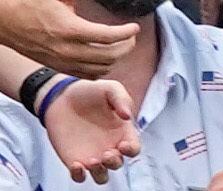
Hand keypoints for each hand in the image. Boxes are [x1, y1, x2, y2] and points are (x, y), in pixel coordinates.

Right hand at [0, 0, 129, 74]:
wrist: (4, 21)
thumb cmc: (26, 4)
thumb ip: (76, 0)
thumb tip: (91, 0)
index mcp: (70, 29)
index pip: (109, 36)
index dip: (126, 33)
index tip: (134, 28)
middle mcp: (69, 50)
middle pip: (111, 56)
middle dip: (127, 46)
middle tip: (131, 37)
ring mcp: (65, 62)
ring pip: (103, 68)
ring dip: (116, 58)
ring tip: (120, 46)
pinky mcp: (60, 68)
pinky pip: (89, 75)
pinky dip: (102, 68)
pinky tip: (104, 59)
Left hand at [43, 72, 134, 179]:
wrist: (59, 97)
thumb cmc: (88, 93)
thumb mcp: (109, 88)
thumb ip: (121, 99)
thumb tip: (127, 116)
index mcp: (122, 135)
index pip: (133, 149)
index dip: (131, 151)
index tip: (124, 146)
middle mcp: (110, 149)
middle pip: (117, 165)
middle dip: (114, 162)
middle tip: (106, 154)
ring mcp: (93, 157)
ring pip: (101, 176)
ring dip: (99, 173)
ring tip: (91, 162)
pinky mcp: (74, 160)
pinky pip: (80, 177)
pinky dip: (79, 176)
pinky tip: (76, 166)